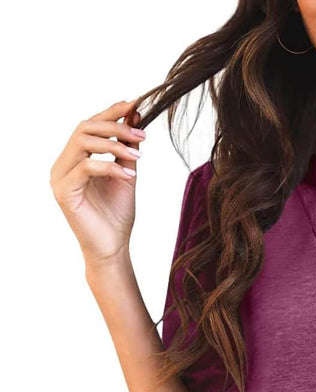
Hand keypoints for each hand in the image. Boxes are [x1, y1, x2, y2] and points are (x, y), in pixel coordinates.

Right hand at [50, 99, 145, 265]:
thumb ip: (126, 148)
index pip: (89, 126)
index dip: (110, 112)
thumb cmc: (117, 216)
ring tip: (139, 155)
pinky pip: (86, 168)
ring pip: (82, 143)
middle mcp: (63, 164)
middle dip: (115, 126)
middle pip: (84, 128)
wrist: (113, 248)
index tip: (134, 105)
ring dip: (114, 144)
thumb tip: (134, 116)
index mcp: (75, 159)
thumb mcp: (126, 175)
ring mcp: (60, 177)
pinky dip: (110, 166)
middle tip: (142, 134)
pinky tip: (130, 174)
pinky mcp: (64, 191)